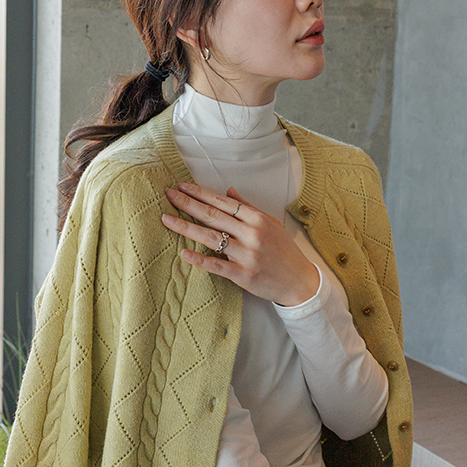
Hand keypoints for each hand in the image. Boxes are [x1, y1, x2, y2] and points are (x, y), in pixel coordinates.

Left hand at [161, 183, 319, 306]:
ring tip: (166, 219)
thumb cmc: (284, 251)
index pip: (223, 202)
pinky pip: (217, 265)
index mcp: (257, 218)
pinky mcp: (243, 275)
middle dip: (187, 204)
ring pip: (211, 238)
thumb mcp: (270, 223)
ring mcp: (247, 254)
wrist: (300, 281)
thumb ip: (248, 208)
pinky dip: (199, 259)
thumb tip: (229, 191)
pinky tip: (183, 253)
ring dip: (186, 227)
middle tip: (168, 195)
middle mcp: (251, 234)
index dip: (201, 193)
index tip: (181, 186)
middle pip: (213, 216)